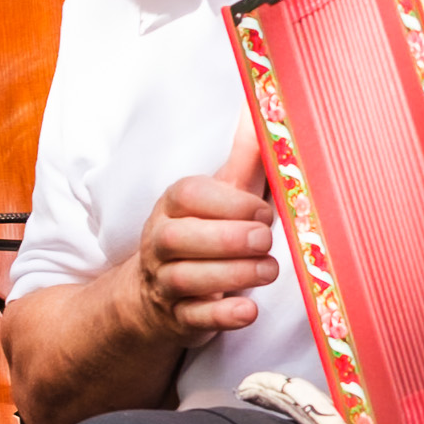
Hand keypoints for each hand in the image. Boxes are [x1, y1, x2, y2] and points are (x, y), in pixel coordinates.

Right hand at [132, 131, 280, 342]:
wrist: (154, 297)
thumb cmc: (202, 235)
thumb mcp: (220, 196)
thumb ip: (244, 157)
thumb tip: (262, 104)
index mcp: (173, 207)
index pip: (188, 196)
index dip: (227, 202)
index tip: (265, 210)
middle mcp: (161, 243)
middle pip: (179, 239)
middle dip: (226, 239)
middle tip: (266, 240)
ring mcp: (165, 283)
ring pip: (186, 279)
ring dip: (230, 275)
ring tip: (269, 270)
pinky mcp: (177, 319)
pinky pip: (193, 319)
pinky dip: (221, 316)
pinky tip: (248, 312)